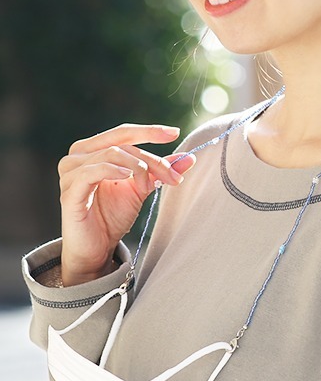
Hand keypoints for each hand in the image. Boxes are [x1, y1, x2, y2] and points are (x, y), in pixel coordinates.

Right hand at [58, 124, 195, 285]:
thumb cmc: (113, 216)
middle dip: (151, 158)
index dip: (149, 131)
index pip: (123, 133)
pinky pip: (91, 171)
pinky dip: (113, 170)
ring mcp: (70, 172)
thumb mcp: (141, 188)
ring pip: (111, 154)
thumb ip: (160, 171)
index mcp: (92, 150)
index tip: (175, 133)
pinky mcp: (70, 191)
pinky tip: (129, 176)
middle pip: (121, 144)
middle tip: (171, 175)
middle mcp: (77, 155)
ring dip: (137, 167)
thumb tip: (190, 157)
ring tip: (149, 185)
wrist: (97, 249)